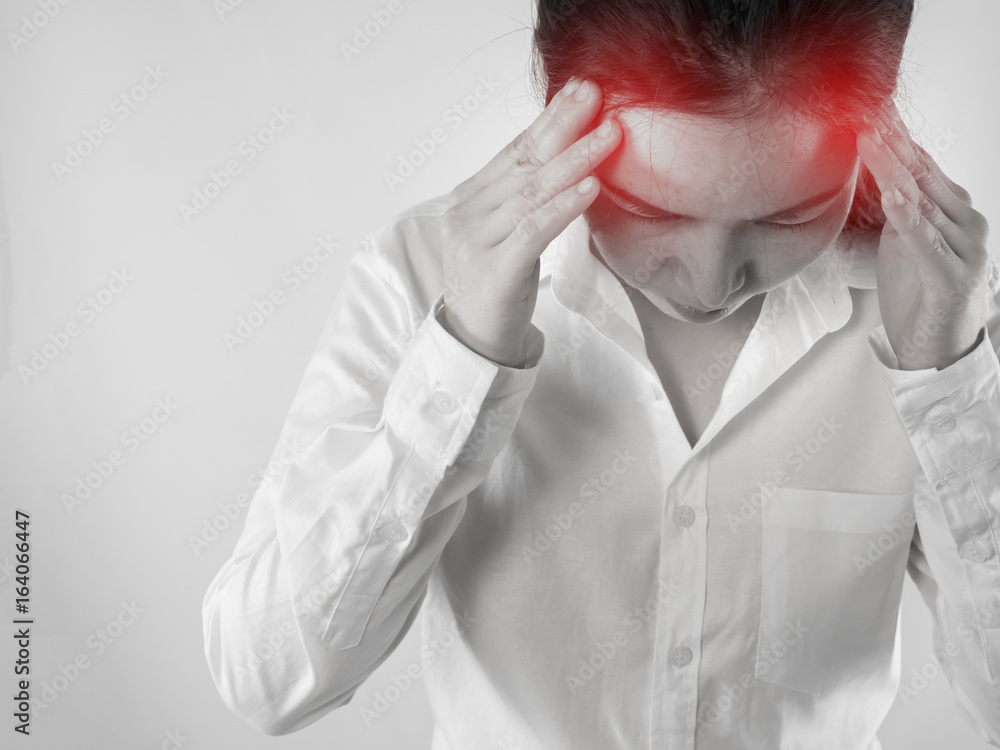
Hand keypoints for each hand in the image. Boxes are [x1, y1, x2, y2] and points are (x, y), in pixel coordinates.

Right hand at [440, 78, 621, 366]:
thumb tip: (570, 157)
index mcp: (469, 199)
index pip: (514, 151)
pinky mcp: (495, 272)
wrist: (473, 341)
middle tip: (597, 96)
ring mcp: (476, 242)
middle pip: (524, 163)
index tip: (581, 91)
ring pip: (532, 193)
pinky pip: (534, 231)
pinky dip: (564, 207)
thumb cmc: (497, 284)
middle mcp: (467, 214)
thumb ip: (525, 197)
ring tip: (609, 137)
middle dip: (564, 126)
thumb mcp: (507, 232)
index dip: (549, 119)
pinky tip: (591, 188)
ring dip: (575, 161)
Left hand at [857, 100, 990, 370]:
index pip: (922, 165)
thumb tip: (878, 177)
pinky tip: (894, 193)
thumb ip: (897, 210)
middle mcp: (965, 222)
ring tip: (870, 140)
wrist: (938, 350)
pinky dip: (910, 217)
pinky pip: (927, 241)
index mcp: (953, 211)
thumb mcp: (903, 242)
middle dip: (893, 142)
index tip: (870, 108)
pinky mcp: (953, 277)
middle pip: (924, 174)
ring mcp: (965, 248)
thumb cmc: (919, 294)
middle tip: (866, 110)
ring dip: (895, 169)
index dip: (896, 137)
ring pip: (924, 201)